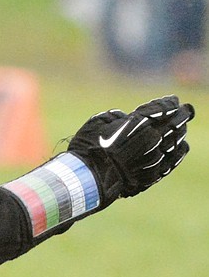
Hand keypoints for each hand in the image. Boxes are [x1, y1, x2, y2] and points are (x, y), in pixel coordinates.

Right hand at [67, 96, 193, 200]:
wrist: (92, 177)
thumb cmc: (90, 146)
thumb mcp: (97, 122)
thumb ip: (114, 117)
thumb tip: (124, 117)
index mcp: (138, 123)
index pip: (160, 109)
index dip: (169, 103)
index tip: (174, 99)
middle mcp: (152, 139)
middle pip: (174, 124)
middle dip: (182, 115)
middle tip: (187, 109)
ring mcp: (156, 157)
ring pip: (177, 141)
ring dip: (181, 132)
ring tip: (182, 127)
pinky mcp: (155, 172)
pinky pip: (174, 159)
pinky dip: (180, 151)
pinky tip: (182, 146)